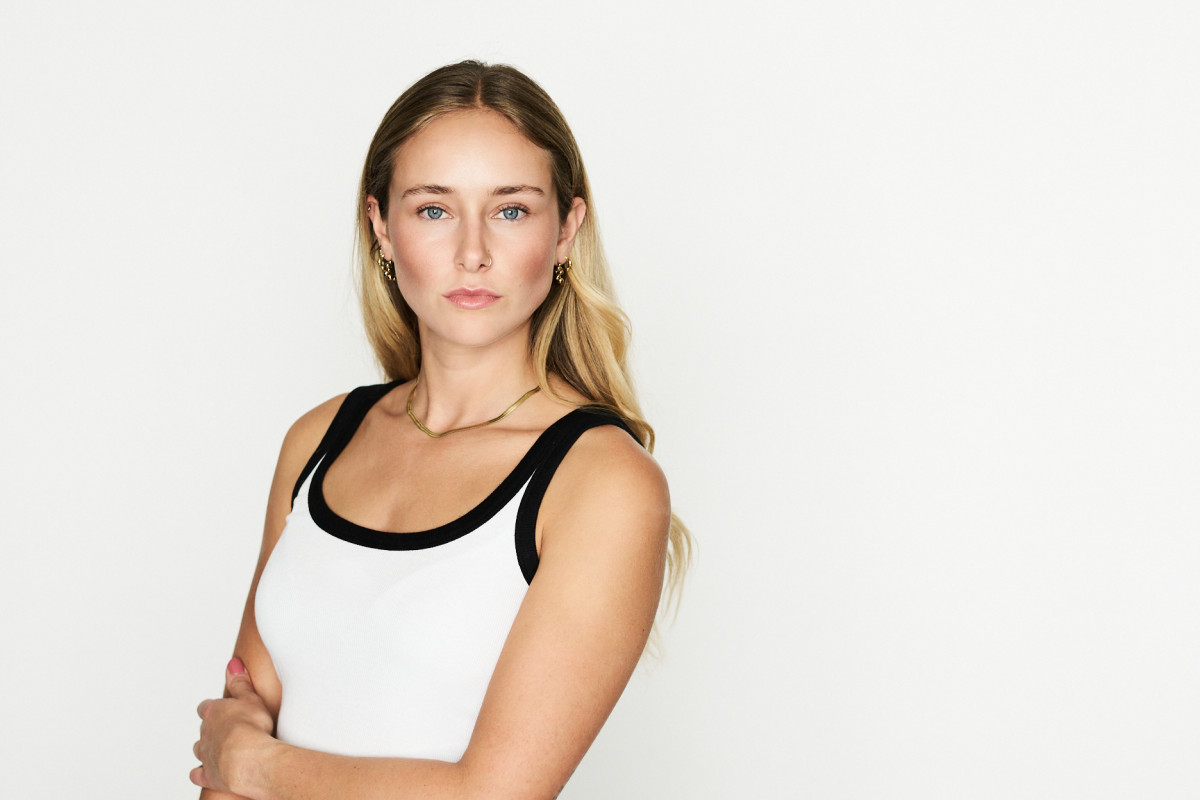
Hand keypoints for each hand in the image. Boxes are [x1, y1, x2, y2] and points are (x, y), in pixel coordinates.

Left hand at [191, 657, 276, 794]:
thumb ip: (240, 682)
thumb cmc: (252, 727)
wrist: (248, 758)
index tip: (220, 708)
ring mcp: (206, 754)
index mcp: (214, 712)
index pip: (206, 707)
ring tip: (218, 748)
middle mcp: (205, 733)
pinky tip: (205, 771)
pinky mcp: (209, 774)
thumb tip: (232, 663)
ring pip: (199, 749)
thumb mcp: (250, 697)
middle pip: (203, 728)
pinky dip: (201, 772)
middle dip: (212, 728)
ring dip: (206, 748)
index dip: (212, 707)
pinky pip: (198, 773)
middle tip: (226, 728)